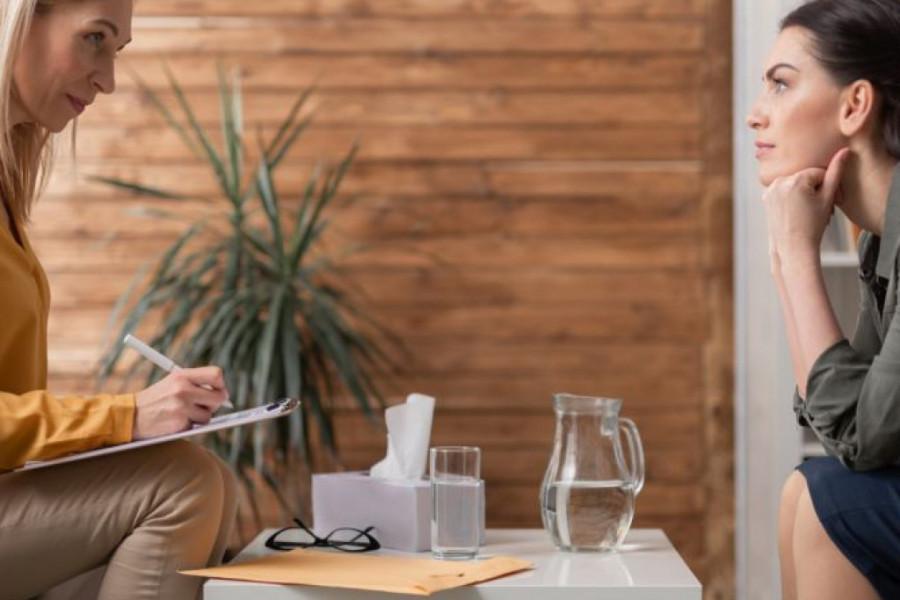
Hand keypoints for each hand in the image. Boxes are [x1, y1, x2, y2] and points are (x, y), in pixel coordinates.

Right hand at [132, 366, 228, 439]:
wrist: (130, 415)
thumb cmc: (156, 399)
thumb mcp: (172, 382)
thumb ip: (195, 384)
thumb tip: (223, 393)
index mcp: (182, 376)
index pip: (216, 374)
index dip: (221, 384)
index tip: (218, 391)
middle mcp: (182, 389)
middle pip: (218, 396)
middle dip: (216, 404)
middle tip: (206, 406)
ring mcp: (181, 406)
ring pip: (209, 415)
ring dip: (201, 417)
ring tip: (184, 414)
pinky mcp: (179, 423)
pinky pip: (197, 426)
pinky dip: (190, 426)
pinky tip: (176, 421)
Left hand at [762, 148, 849, 268]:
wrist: (793, 247)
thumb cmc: (813, 225)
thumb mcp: (828, 198)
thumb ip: (836, 172)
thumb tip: (845, 150)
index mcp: (796, 179)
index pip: (819, 173)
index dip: (826, 187)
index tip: (826, 203)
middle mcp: (780, 181)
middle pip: (806, 177)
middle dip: (814, 189)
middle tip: (816, 209)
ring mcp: (770, 189)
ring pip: (795, 183)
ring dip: (803, 192)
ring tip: (805, 211)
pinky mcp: (765, 196)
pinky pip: (784, 190)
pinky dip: (791, 196)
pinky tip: (794, 211)